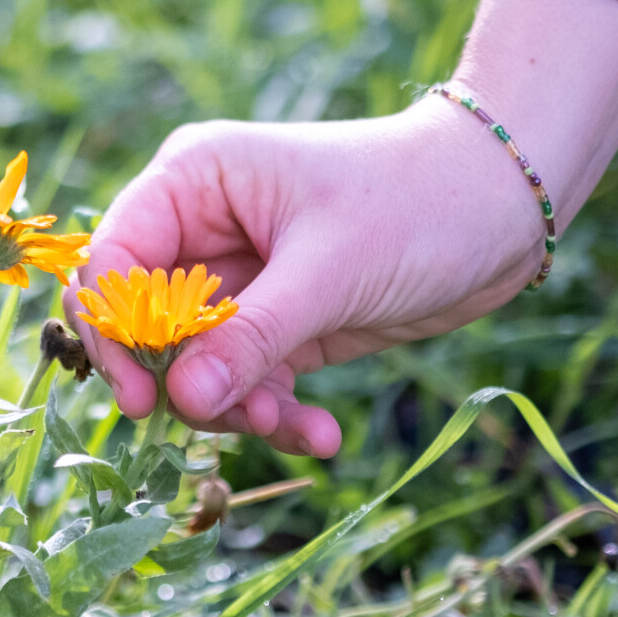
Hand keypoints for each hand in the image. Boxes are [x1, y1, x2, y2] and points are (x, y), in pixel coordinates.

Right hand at [74, 0, 617, 455]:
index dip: (113, 332)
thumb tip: (181, 402)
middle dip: (184, 383)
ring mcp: (242, 281)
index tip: (139, 397)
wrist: (505, 207)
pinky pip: (250, 382)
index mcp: (193, 181)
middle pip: (146, 326)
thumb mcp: (329, 272)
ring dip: (238, 408)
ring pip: (197, 367)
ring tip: (291, 427)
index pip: (112, 262)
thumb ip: (250, 338)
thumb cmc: (417, 203)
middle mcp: (204, 229)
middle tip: (224, 423)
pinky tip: (321, 435)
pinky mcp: (280, 322)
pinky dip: (278, 413)